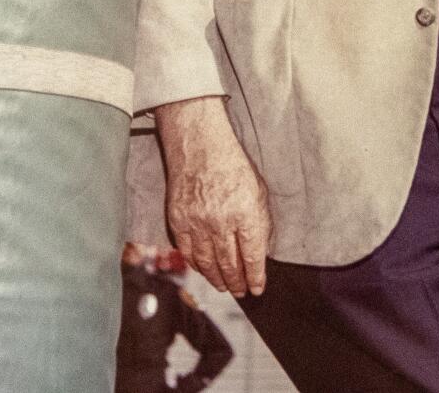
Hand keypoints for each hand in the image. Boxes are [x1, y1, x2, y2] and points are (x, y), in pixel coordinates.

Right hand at [155, 96, 271, 296]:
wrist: (199, 147)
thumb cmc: (232, 166)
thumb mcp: (258, 191)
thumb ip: (259, 222)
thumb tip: (259, 251)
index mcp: (246, 212)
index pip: (253, 256)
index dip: (256, 277)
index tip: (258, 288)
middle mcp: (222, 221)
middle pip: (230, 265)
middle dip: (238, 282)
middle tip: (242, 291)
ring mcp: (198, 223)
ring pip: (208, 264)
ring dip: (217, 279)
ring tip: (224, 287)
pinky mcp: (179, 221)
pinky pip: (188, 253)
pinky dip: (197, 266)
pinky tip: (204, 270)